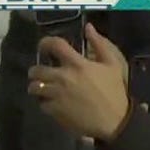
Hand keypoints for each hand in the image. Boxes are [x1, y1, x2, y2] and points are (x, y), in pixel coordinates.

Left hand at [28, 23, 131, 141]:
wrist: (115, 121)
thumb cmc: (115, 92)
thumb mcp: (113, 65)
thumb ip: (100, 44)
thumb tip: (88, 27)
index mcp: (77, 64)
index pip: (54, 45)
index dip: (45, 43)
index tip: (44, 47)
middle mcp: (63, 77)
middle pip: (36, 69)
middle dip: (36, 71)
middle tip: (42, 74)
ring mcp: (57, 94)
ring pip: (34, 87)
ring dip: (37, 87)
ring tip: (43, 90)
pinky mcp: (56, 110)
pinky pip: (41, 104)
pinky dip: (45, 103)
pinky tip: (52, 104)